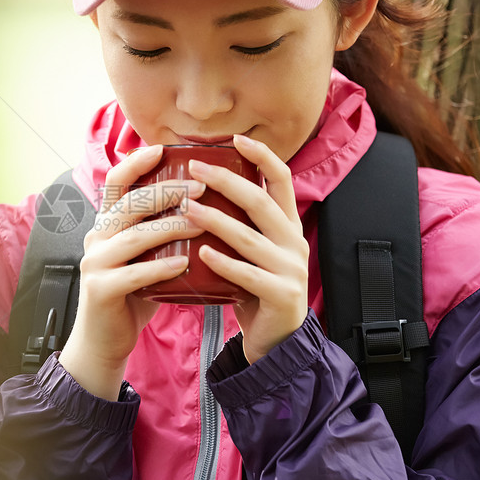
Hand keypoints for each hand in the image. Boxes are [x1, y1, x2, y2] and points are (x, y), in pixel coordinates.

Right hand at [59, 144, 205, 399]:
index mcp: (106, 225)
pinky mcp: (100, 290)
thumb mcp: (143, 257)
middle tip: (201, 186)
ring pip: (135, 236)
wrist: (104, 341)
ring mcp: (95, 263)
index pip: (116, 184)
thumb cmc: (132, 295)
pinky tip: (184, 265)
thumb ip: (159, 232)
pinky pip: (134, 274)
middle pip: (130, 204)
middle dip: (166, 192)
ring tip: (203, 224)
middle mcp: (96, 237)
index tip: (162, 149)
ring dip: (172, 228)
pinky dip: (161, 267)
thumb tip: (202, 205)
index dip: (135, 163)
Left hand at [185, 134, 308, 363]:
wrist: (277, 340)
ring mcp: (290, 269)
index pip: (282, 180)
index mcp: (288, 226)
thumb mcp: (255, 252)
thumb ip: (241, 225)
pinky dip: (224, 262)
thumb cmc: (256, 290)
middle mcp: (293, 242)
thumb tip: (200, 190)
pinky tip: (202, 252)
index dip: (261, 157)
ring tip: (186, 207)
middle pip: (261, 202)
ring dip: (215, 219)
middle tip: (195, 168)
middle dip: (226, 181)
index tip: (235, 139)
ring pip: (249, 237)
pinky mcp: (280, 294)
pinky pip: (248, 275)